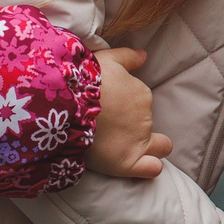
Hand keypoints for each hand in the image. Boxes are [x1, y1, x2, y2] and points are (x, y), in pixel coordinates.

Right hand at [83, 47, 173, 179]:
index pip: (141, 104)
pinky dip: (149, 167)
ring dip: (145, 148)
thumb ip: (128, 57)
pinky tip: (141, 165)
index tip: (111, 110)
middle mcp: (144, 118)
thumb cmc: (83, 79)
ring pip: (156, 146)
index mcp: (141, 95)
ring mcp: (138, 141)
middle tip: (113, 130)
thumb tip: (144, 56)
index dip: (127, 108)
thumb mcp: (106, 58)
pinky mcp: (126, 161)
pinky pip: (151, 168)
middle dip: (136, 128)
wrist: (67, 105)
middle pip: (146, 125)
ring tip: (121, 147)